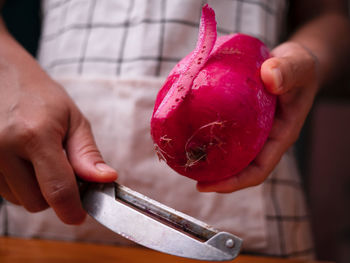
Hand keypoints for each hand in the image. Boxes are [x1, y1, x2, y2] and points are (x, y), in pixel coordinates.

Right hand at [0, 61, 116, 223]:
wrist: (0, 74)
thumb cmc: (39, 94)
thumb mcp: (72, 119)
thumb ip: (87, 154)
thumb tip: (106, 180)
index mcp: (35, 135)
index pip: (57, 190)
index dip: (72, 210)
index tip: (79, 216)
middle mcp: (3, 148)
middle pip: (36, 202)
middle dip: (54, 194)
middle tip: (61, 169)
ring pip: (17, 199)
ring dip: (34, 188)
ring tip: (37, 157)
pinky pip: (1, 190)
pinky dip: (17, 182)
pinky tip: (20, 159)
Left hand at [197, 41, 317, 192]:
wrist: (294, 63)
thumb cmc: (300, 68)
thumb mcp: (299, 66)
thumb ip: (288, 71)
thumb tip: (270, 76)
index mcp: (281, 136)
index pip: (258, 170)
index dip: (233, 183)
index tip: (205, 186)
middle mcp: (265, 138)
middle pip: (239, 167)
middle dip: (214, 175)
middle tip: (186, 171)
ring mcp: (252, 130)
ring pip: (230, 152)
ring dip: (209, 157)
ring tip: (183, 156)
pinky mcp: (242, 119)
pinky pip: (225, 132)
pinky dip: (209, 134)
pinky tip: (190, 129)